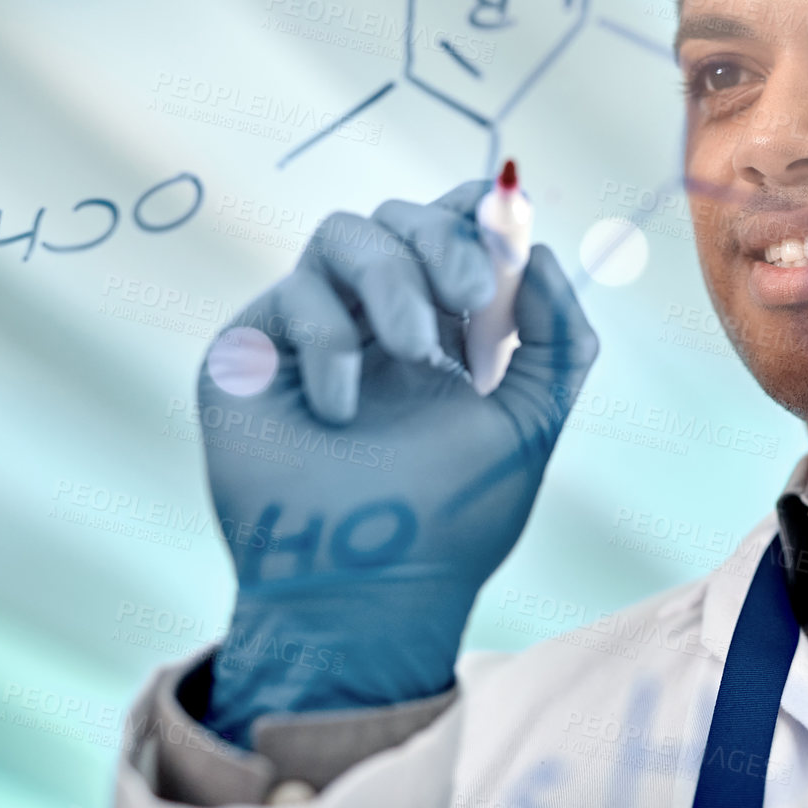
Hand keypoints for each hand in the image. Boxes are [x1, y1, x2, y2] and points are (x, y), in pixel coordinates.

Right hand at [195, 181, 597, 746]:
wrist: (368, 593)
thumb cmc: (450, 519)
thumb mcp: (530, 422)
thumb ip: (557, 339)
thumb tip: (545, 254)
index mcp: (443, 328)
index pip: (454, 229)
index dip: (477, 214)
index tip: (507, 232)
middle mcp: (373, 320)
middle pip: (401, 217)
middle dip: (445, 243)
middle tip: (472, 296)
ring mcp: (311, 331)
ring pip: (344, 235)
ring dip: (394, 280)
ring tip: (414, 350)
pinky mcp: (250, 353)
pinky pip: (292, 294)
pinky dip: (330, 343)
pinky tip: (343, 413)